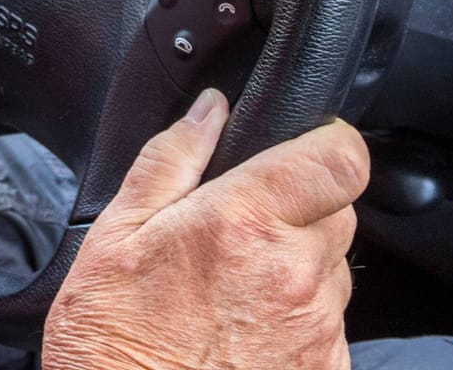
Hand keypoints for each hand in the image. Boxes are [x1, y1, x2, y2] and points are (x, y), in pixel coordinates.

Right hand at [42, 89, 369, 369]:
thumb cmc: (112, 343)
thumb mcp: (114, 235)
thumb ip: (169, 160)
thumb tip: (208, 110)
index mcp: (244, 223)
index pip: (340, 158)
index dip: (329, 141)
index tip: (306, 143)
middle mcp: (295, 275)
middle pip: (339, 211)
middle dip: (300, 207)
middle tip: (239, 228)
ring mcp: (317, 330)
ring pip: (333, 271)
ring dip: (297, 267)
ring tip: (231, 290)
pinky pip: (328, 326)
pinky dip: (296, 320)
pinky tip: (241, 332)